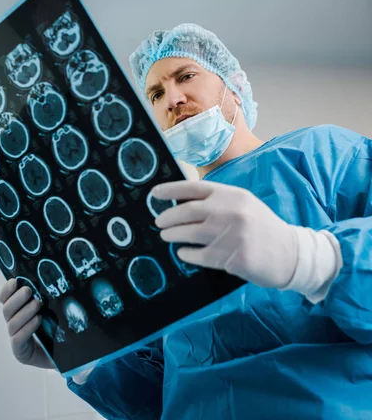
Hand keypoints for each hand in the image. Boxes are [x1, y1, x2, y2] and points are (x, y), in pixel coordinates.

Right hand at [0, 279, 54, 368]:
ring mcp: (16, 339)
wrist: (65, 353)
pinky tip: (38, 320)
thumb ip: (48, 295)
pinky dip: (27, 327)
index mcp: (17, 311)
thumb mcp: (53, 308)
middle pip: (6, 309)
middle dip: (17, 298)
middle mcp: (14, 324)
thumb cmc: (58, 327)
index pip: (5, 299)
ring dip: (25, 311)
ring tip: (38, 303)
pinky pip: (18, 338)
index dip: (7, 290)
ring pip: (12, 323)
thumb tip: (51, 275)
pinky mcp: (21, 352)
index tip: (15, 281)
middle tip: (29, 290)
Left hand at [151, 181, 297, 288]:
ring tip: (166, 236)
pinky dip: (186, 254)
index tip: (154, 194)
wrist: (290, 252)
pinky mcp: (230, 257)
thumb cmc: (263, 227)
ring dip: (173, 235)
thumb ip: (219, 200)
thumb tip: (183, 201)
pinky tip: (183, 253)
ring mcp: (229, 235)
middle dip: (167, 217)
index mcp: (232, 194)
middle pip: (186, 211)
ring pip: (188, 233)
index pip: (193, 188)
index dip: (170, 189)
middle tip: (159, 221)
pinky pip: (198, 255)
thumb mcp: (244, 204)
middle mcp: (229, 211)